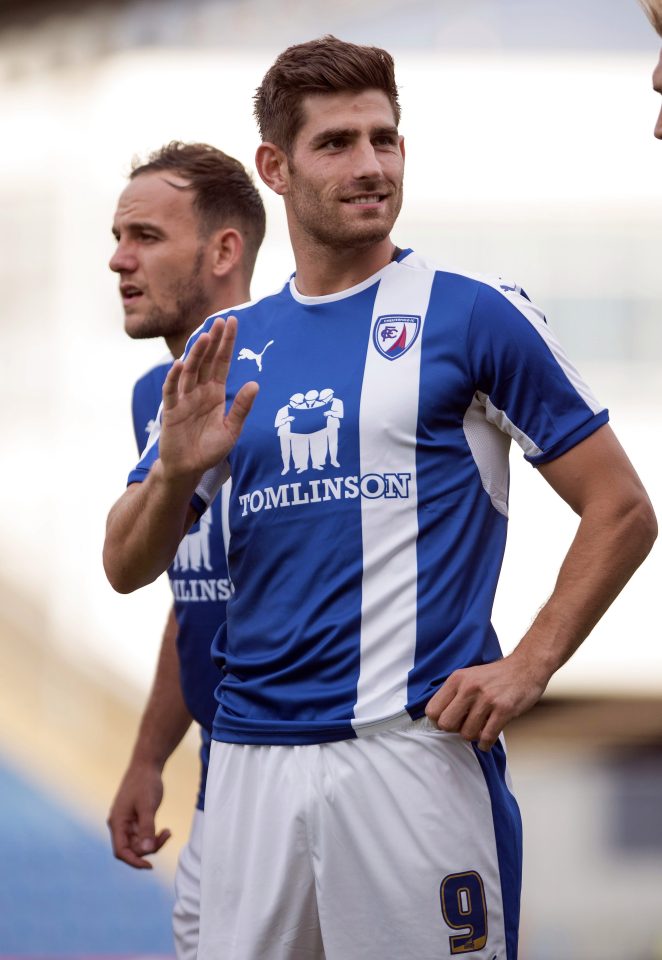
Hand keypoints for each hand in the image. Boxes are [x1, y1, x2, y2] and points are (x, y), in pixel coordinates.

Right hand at [107, 761, 169, 868]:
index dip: (134, 861)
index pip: (121, 851)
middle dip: (149, 848)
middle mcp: (119, 824)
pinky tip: (166, 830)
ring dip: (153, 842)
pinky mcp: (135, 818)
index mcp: (117, 822)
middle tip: (166, 835)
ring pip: (139, 842)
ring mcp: (127, 822)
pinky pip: (143, 835)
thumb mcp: (148, 806)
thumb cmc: (145, 783)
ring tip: (168, 832)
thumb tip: (147, 851)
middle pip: (132, 848)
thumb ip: (147, 828)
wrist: (146, 765)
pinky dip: (153, 835)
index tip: (149, 866)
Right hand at [159, 316, 257, 481]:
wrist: (189, 468)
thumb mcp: (232, 430)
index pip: (222, 363)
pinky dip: (174, 378)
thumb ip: (242, 408)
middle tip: (221, 320)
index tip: (232, 322)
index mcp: (215, 393)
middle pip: (206, 361)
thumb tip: (255, 384)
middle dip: (214, 341)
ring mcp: (184, 399)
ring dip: (197, 354)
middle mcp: (199, 391)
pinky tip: (179, 364)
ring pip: (190, 371)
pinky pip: (172, 391)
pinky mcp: (171, 411)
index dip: (227, 343)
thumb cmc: (210, 449)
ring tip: (206, 337)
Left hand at [424, 652, 548, 751]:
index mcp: (457, 679)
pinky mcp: (504, 710)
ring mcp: (487, 699)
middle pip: (446, 724)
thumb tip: (438, 720)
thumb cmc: (495, 676)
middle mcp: (469, 688)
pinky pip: (486, 737)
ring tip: (480, 729)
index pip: (432, 710)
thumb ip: (454, 694)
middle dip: (454, 730)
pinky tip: (487, 740)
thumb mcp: (468, 676)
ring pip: (467, 733)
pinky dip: (485, 744)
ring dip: (473, 736)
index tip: (449, 722)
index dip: (439, 721)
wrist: (525, 667)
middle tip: (464, 726)